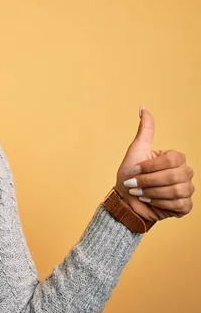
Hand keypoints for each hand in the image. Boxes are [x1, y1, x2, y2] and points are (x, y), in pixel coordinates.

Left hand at [114, 106, 194, 220]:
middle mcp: (184, 173)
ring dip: (153, 192)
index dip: (150, 167)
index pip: (171, 159)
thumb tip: (143, 106)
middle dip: (149, 181)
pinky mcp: (184, 206)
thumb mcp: (136, 150)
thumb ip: (145, 130)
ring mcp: (186, 190)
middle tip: (134, 185)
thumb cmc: (129, 176)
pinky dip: (160, 203)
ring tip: (140, 193)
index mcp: (175, 159)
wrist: (125, 200)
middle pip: (174, 176)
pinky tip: (149, 201)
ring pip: (177, 190)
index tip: (133, 171)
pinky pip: (180, 204)